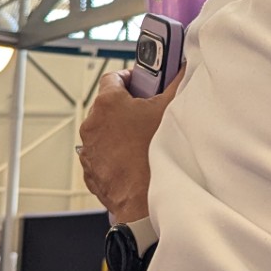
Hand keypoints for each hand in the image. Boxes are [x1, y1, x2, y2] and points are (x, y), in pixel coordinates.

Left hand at [77, 67, 186, 223]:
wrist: (144, 198)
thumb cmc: (153, 155)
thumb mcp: (170, 111)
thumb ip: (176, 84)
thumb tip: (182, 72)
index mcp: (108, 103)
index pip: (113, 78)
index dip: (128, 78)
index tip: (139, 82)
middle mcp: (92, 123)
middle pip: (107, 105)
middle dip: (126, 107)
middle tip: (147, 112)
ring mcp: (88, 148)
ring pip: (103, 131)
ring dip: (118, 132)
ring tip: (142, 139)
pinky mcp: (90, 169)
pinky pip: (101, 154)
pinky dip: (114, 154)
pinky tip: (134, 159)